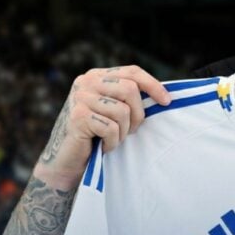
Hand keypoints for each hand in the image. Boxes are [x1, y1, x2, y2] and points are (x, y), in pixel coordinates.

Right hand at [34, 65, 169, 188]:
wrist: (67, 162)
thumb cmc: (96, 137)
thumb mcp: (113, 111)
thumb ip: (128, 98)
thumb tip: (163, 95)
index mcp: (97, 76)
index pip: (132, 72)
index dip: (153, 85)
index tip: (167, 101)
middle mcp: (86, 82)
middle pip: (130, 89)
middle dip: (137, 115)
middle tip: (130, 131)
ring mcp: (80, 98)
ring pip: (122, 111)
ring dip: (123, 132)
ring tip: (111, 139)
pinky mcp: (78, 116)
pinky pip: (111, 128)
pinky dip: (112, 142)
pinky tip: (102, 146)